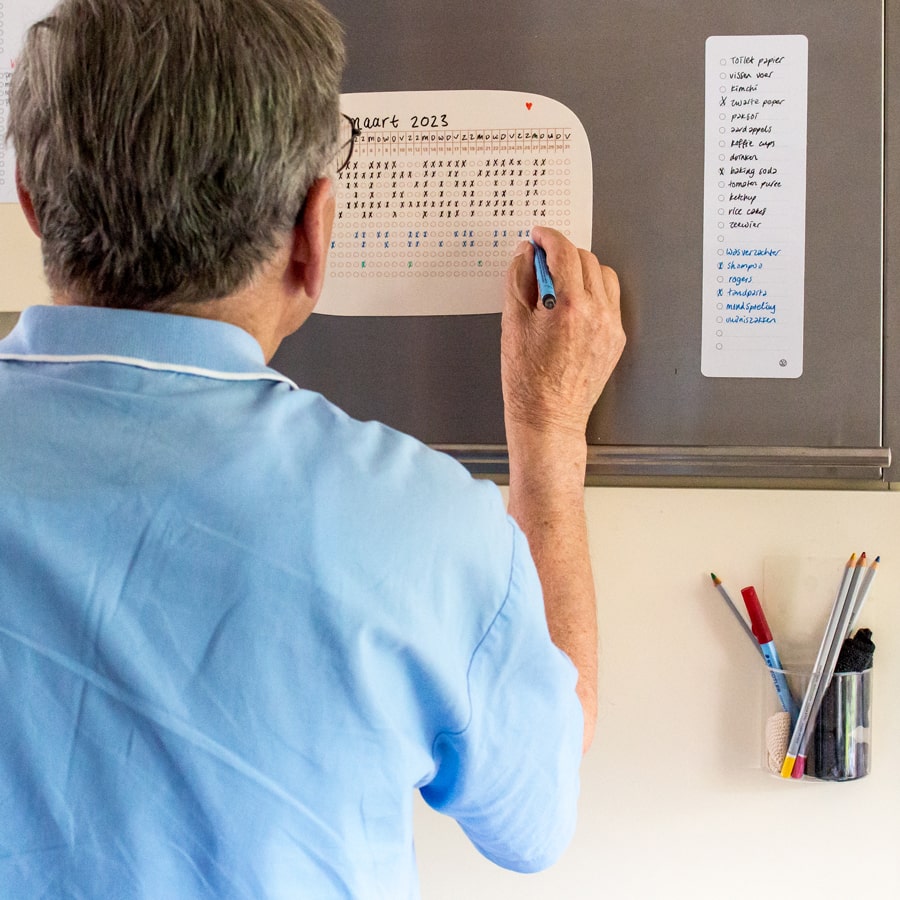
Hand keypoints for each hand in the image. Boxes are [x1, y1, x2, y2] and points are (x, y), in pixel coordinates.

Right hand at [501, 226, 624, 440]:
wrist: (549, 418)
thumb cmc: (527, 381)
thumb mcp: (512, 325)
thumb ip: (518, 281)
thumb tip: (526, 254)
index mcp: (570, 306)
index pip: (564, 253)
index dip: (549, 238)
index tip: (539, 236)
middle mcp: (597, 313)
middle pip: (586, 259)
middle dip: (562, 254)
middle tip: (540, 262)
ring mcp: (611, 326)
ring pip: (603, 276)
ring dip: (581, 270)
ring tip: (558, 284)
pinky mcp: (616, 339)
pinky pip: (610, 300)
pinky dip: (593, 292)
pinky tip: (572, 305)